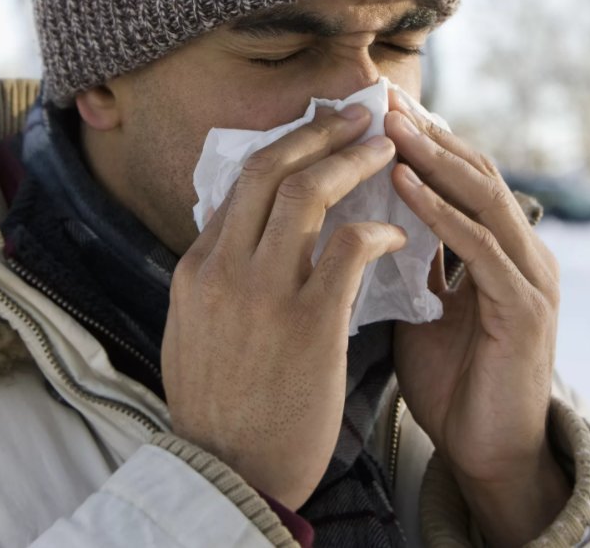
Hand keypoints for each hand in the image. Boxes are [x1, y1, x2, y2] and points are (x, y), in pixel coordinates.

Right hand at [162, 106, 405, 509]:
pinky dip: (378, 228)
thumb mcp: (192, 332)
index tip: (316, 133)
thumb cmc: (218, 409)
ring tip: (387, 148)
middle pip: (269, 169)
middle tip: (357, 114)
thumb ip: (214, 280)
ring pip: (308, 193)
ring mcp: (264, 293)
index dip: (284, 148)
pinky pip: (351, 247)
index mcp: (196, 269)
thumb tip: (235, 237)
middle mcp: (223, 269)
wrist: (227, 474)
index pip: (238, 185)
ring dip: (352, 160)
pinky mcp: (310, 324)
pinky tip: (396, 234)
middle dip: (317, 131)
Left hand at [385, 94, 569, 546]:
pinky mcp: (526, 310)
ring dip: (432, 157)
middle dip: (426, 132)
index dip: (420, 137)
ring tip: (390, 125)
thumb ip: (405, 260)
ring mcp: (530, 278)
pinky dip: (440, 212)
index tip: (373, 104)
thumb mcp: (420, 307)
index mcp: (498, 249)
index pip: (459, 175)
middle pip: (474, 171)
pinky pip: (480, 249)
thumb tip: (357, 214)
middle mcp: (521, 252)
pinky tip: (403, 184)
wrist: (488, 455)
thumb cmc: (451, 381)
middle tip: (381, 96)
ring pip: (482, 196)